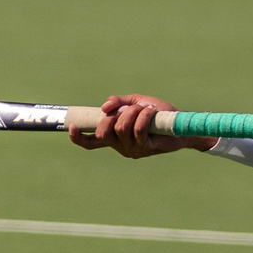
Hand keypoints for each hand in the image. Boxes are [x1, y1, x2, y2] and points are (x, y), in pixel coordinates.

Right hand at [70, 94, 212, 158]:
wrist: (180, 123)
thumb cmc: (156, 114)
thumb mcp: (134, 103)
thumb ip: (118, 103)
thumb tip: (104, 107)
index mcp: (114, 137)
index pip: (91, 143)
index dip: (79, 138)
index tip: (73, 127)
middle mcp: (120, 147)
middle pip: (103, 132)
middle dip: (112, 116)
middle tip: (128, 109)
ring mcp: (132, 149)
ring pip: (120, 128)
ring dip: (131, 113)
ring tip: (145, 109)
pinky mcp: (145, 148)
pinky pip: (137, 129)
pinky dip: (142, 116)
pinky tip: (151, 112)